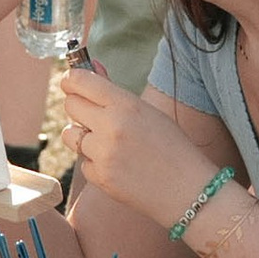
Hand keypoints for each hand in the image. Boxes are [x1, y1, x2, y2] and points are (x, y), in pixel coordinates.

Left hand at [55, 58, 224, 227]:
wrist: (188, 190)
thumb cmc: (173, 147)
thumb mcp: (148, 112)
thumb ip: (116, 92)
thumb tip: (92, 67)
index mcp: (126, 104)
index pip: (80, 81)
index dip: (72, 79)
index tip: (71, 83)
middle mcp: (110, 126)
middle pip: (70, 104)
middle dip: (78, 106)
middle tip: (93, 114)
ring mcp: (103, 154)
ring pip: (70, 134)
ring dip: (82, 136)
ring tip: (107, 143)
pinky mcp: (99, 177)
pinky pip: (83, 162)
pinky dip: (95, 163)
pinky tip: (119, 166)